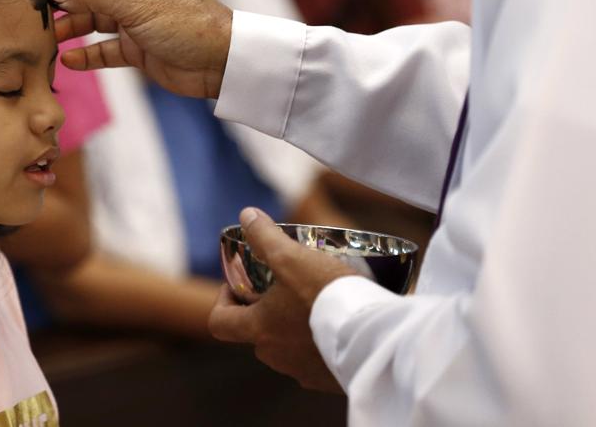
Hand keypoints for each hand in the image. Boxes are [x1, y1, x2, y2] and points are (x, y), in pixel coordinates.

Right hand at [43, 0, 232, 98]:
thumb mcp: (134, 4)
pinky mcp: (138, 46)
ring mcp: (136, 17)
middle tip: (38, 12)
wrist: (221, 62)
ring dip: (71, 27)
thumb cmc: (185, 22)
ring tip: (49, 38)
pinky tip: (69, 60)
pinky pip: (105, 48)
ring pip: (94, 18)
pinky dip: (88, 54)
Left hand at [208, 208, 358, 392]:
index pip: (220, 322)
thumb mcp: (292, 257)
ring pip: (287, 349)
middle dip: (264, 312)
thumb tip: (246, 215)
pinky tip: (339, 326)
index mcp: (259, 330)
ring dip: (293, 329)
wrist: (376, 337)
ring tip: (315, 304)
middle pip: (256, 334)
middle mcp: (276, 356)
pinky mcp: (330, 381)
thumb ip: (266, 237)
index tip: (239, 286)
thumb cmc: (327, 296)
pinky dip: (320, 345)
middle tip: (283, 289)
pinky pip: (317, 361)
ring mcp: (303, 372)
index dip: (223, 302)